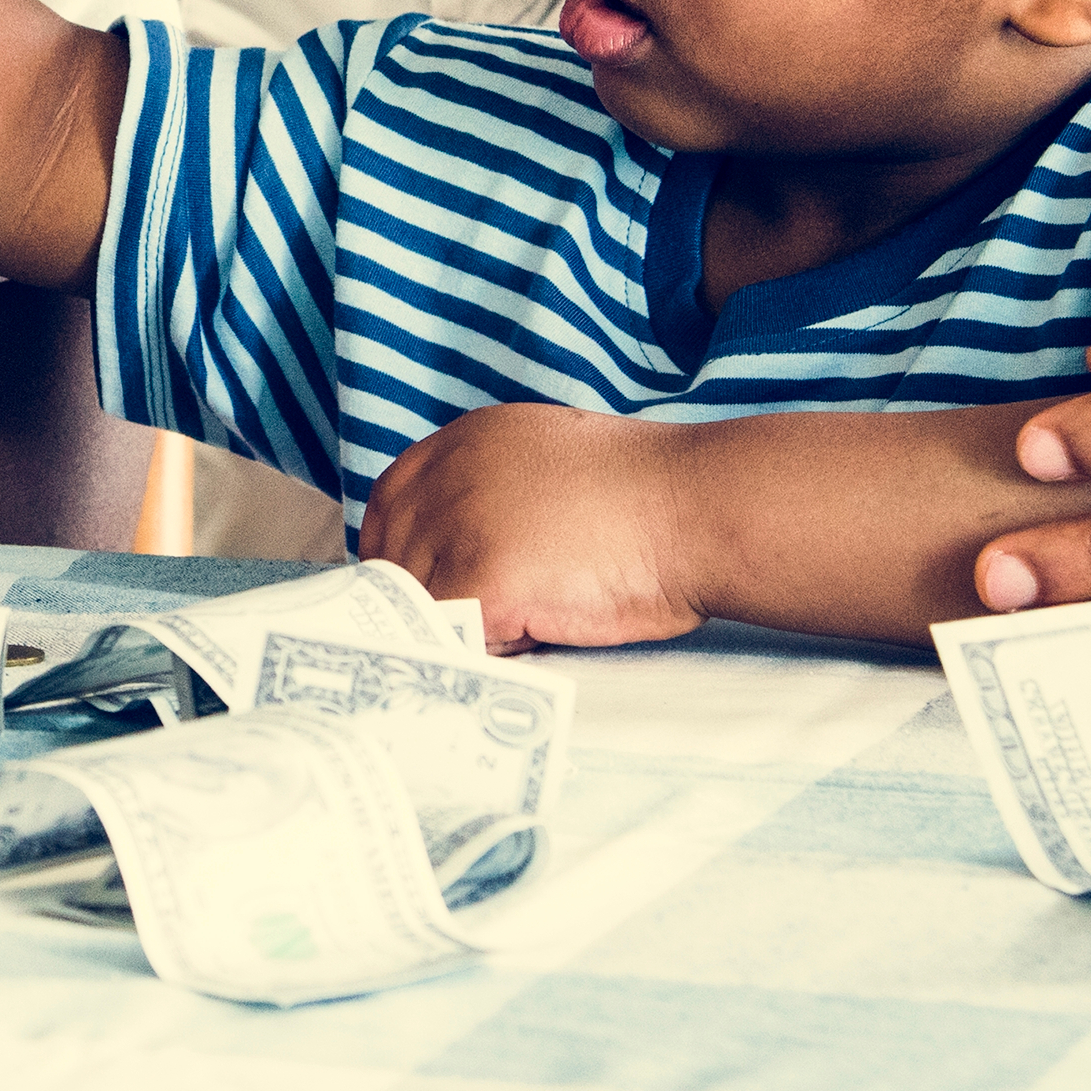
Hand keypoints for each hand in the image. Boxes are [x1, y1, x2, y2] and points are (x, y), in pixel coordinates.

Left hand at [356, 403, 707, 650]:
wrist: (700, 505)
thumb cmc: (652, 495)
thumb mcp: (550, 460)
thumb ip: (493, 488)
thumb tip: (455, 544)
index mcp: (463, 441)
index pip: (390, 505)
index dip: (402, 554)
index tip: (423, 589)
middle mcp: (446, 476)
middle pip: (395, 560)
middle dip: (429, 597)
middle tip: (488, 617)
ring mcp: (457, 526)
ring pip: (423, 606)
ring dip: (467, 625)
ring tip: (536, 613)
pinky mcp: (479, 580)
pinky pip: (455, 639)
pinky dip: (490, 649)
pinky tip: (539, 630)